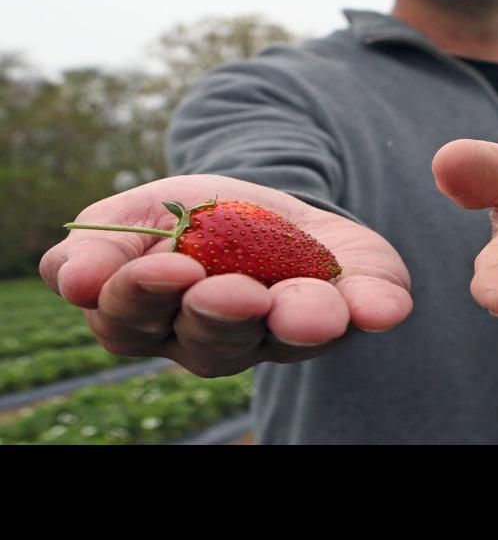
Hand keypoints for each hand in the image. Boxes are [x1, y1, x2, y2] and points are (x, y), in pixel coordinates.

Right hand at [39, 174, 411, 377]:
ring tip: (307, 309)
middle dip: (223, 314)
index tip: (168, 266)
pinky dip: (374, 308)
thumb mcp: (132, 214)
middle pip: (212, 342)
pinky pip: (365, 313)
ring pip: (287, 339)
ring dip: (297, 320)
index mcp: (154, 319)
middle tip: (234, 292)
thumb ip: (99, 246)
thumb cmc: (182, 217)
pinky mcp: (352, 309)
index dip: (145, 295)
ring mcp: (288, 333)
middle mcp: (221, 341)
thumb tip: (73, 279)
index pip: (133, 321)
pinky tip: (383, 308)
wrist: (264, 197)